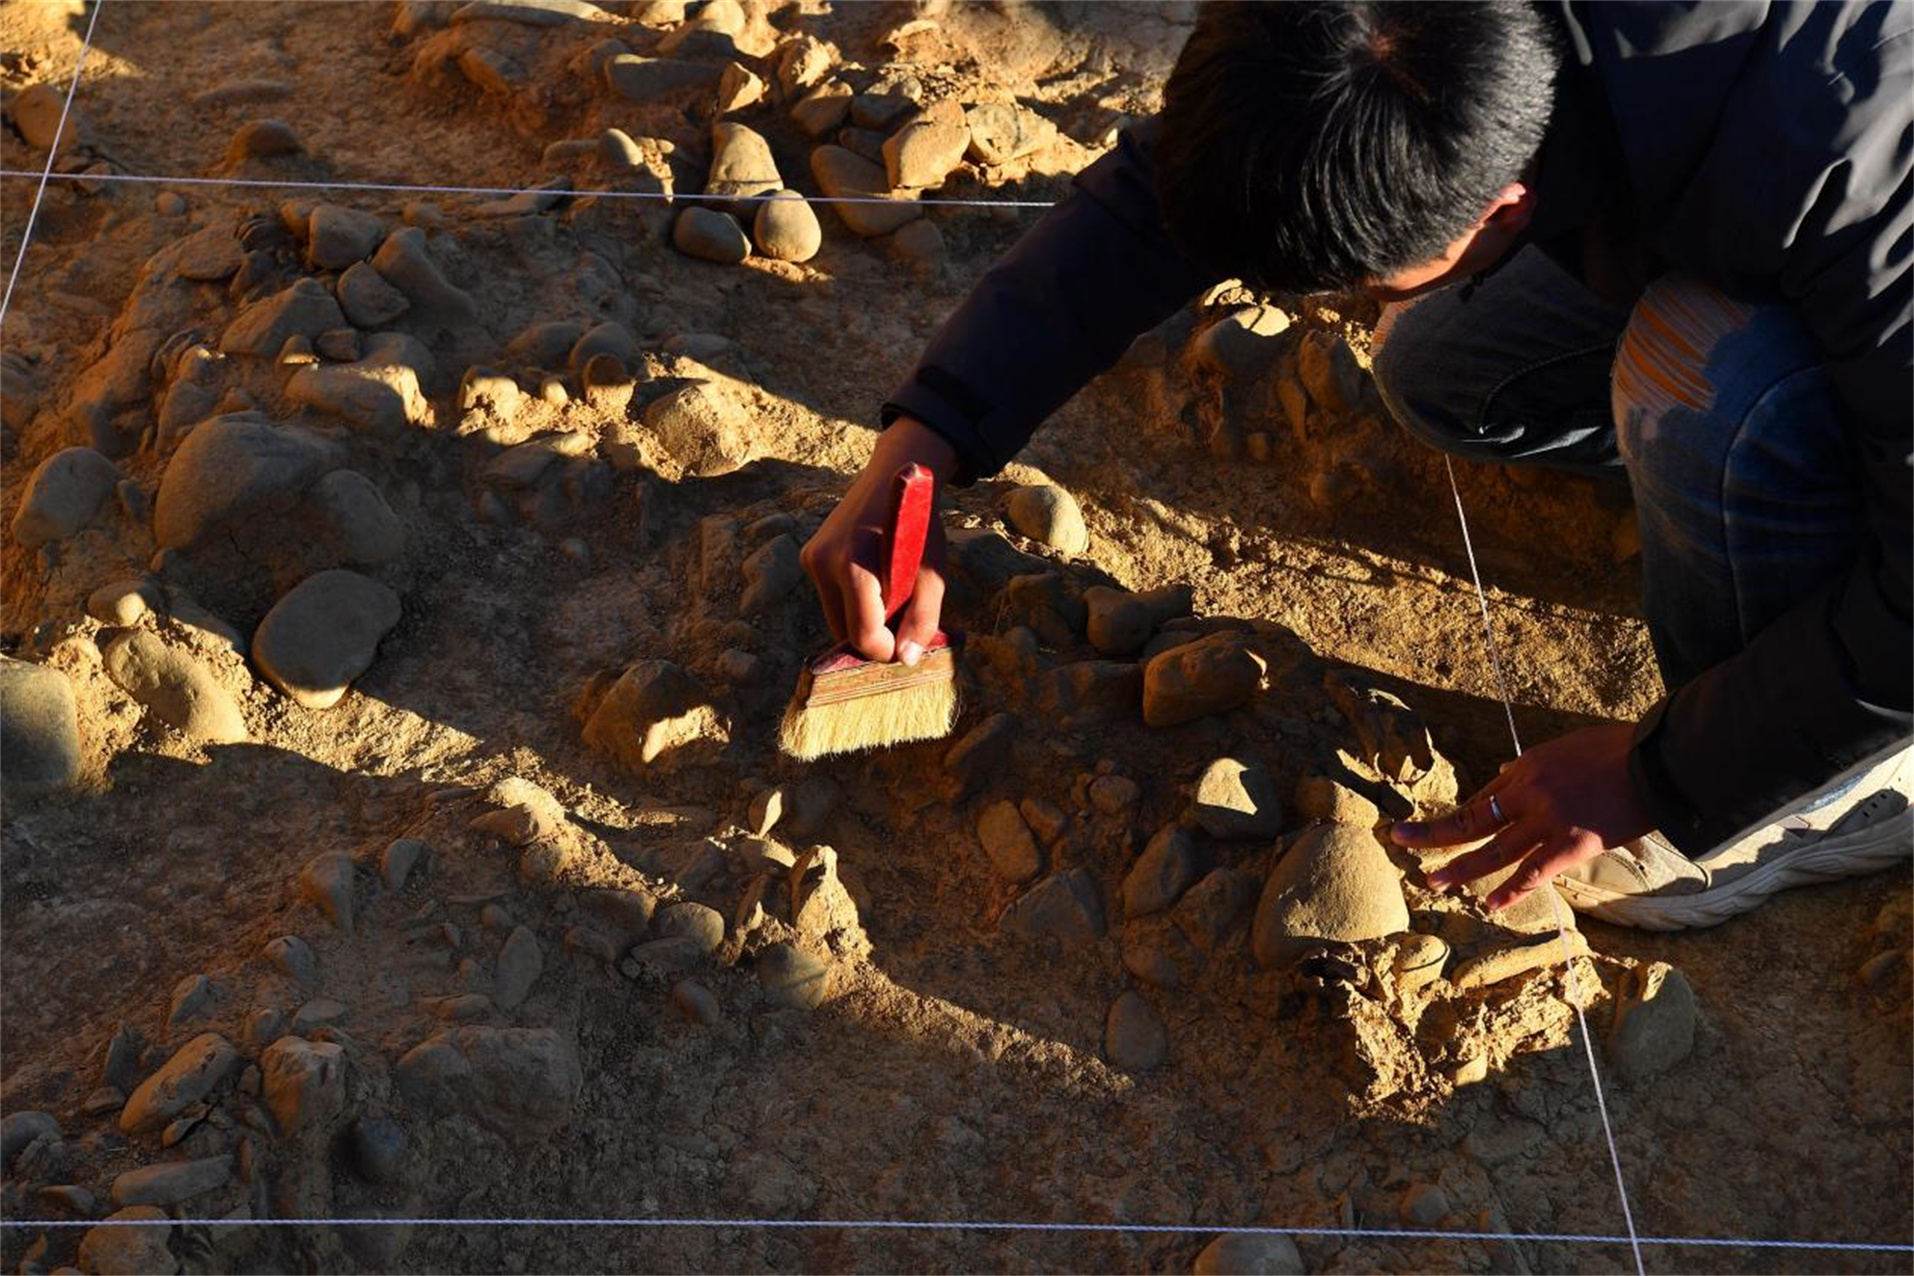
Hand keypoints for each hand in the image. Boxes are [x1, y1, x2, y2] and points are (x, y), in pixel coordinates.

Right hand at [799, 416, 956, 664]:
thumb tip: (905, 658)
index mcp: (854, 568)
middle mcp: (824, 564)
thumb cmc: (918, 525)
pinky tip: (872, 577)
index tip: (904, 643)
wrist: (895, 475)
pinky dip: (851, 600)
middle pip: (844, 630)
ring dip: (861, 617)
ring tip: (888, 591)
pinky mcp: (808, 555)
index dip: (885, 649)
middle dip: (873, 634)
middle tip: (901, 615)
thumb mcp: (932, 573)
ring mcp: (811, 559)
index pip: (861, 635)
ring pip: (834, 616)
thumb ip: (923, 619)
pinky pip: (829, 596)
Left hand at [1389, 722, 1654, 912]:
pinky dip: (1511, 891)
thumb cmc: (1618, 751)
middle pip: (1472, 819)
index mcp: (1526, 766)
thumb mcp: (1565, 748)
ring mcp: (1547, 819)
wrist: (1658, 760)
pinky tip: (1490, 904)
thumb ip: (1531, 766)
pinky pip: (1533, 872)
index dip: (1458, 817)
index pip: (1483, 798)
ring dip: (1459, 868)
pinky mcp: (1572, 843)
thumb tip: (1499, 776)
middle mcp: (1528, 792)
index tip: (1436, 829)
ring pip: (1493, 850)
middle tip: (1400, 841)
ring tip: (1431, 881)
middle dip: (1433, 833)